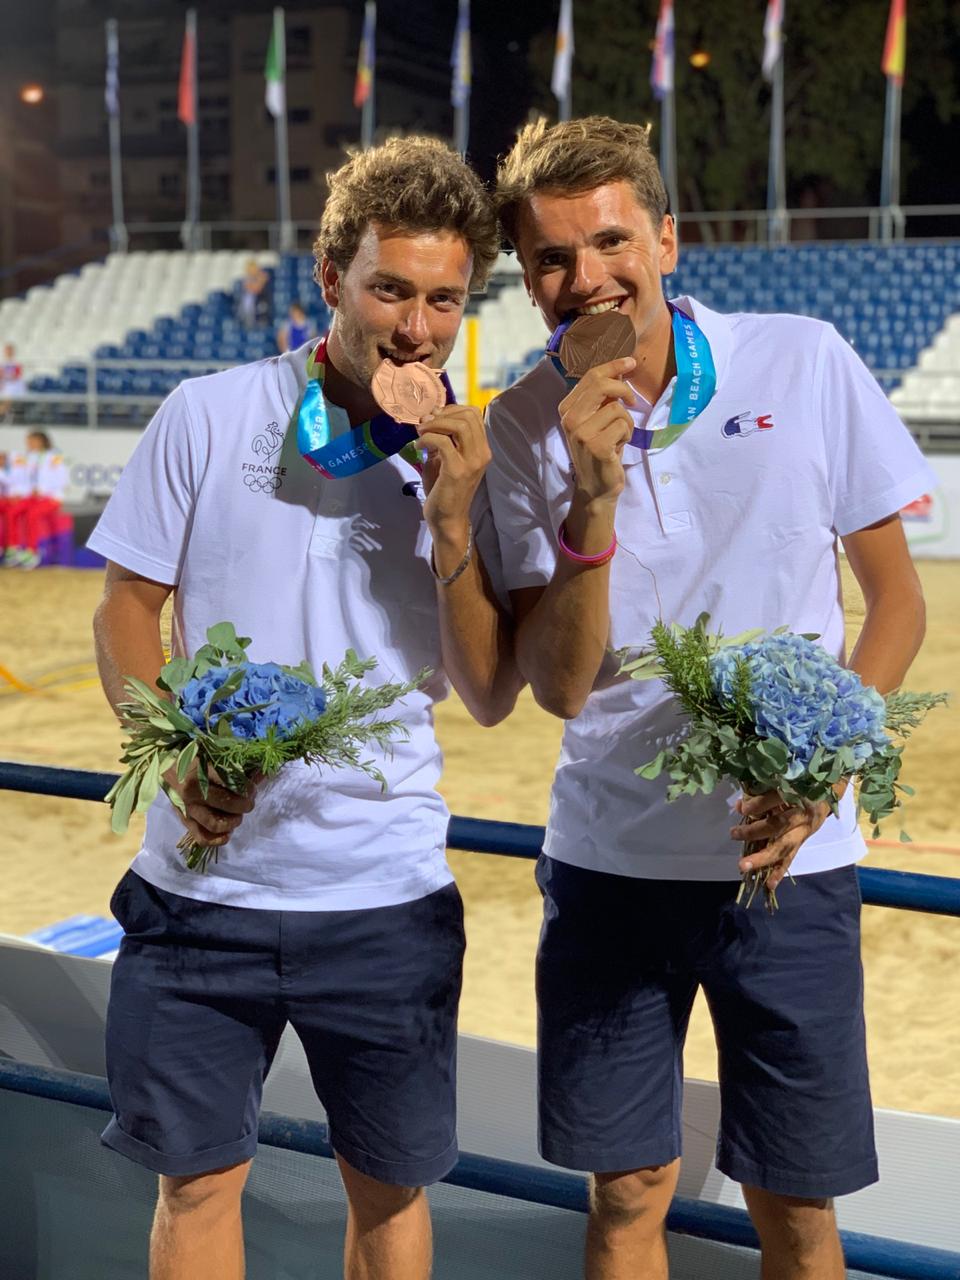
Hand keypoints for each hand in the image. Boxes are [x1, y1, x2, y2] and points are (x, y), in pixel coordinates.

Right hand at [163, 762, 259, 849]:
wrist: (166, 764)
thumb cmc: (194, 758)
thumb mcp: (214, 755)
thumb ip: (237, 767)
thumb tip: (262, 775)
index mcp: (201, 773)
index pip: (232, 784)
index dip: (248, 788)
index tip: (252, 788)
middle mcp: (193, 793)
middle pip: (227, 805)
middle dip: (245, 805)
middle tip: (248, 803)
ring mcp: (187, 809)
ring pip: (215, 824)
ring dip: (233, 822)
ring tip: (237, 816)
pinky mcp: (184, 820)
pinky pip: (201, 838)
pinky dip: (217, 840)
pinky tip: (227, 834)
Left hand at [418, 403, 490, 530]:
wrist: (447, 519)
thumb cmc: (444, 490)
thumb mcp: (444, 459)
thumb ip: (441, 439)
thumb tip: (428, 419)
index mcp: (482, 449)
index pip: (475, 414)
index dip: (452, 409)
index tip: (434, 416)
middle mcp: (482, 453)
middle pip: (468, 416)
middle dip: (443, 414)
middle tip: (425, 423)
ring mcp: (472, 462)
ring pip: (459, 425)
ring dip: (435, 423)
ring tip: (421, 432)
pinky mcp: (457, 470)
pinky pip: (443, 442)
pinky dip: (427, 438)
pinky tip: (418, 446)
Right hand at [558, 357, 636, 505]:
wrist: (596, 487)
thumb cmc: (600, 450)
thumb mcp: (597, 420)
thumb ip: (602, 398)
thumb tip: (622, 369)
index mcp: (567, 409)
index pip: (591, 377)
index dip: (614, 366)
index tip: (630, 362)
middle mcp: (570, 418)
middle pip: (601, 384)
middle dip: (623, 389)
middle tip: (631, 402)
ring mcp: (581, 432)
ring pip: (617, 408)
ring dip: (626, 422)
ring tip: (618, 437)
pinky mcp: (596, 445)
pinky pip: (623, 425)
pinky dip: (627, 435)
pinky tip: (618, 447)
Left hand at [731, 782, 845, 893]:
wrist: (830, 789)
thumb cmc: (801, 781)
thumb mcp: (786, 779)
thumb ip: (764, 789)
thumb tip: (740, 805)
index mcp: (800, 793)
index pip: (778, 799)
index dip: (759, 804)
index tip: (741, 808)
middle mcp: (803, 813)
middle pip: (780, 825)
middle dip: (756, 832)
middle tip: (734, 834)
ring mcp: (805, 829)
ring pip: (784, 846)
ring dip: (763, 858)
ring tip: (744, 866)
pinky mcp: (804, 840)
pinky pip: (791, 857)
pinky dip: (779, 872)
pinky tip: (769, 885)